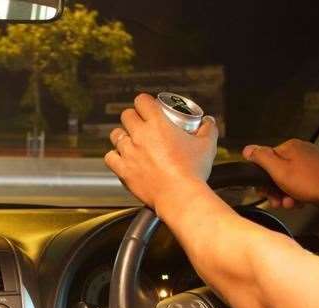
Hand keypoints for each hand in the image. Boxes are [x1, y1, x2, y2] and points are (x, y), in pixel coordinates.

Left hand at [104, 93, 218, 210]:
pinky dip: (114, 156)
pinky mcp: (123, 169)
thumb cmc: (192, 172)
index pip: (142, 101)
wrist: (179, 195)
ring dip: (122, 135)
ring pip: (115, 135)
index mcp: (157, 124)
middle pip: (126, 115)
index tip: (148, 107)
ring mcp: (129, 152)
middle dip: (133, 117)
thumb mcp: (207, 145)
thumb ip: (208, 129)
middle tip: (141, 124)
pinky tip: (121, 158)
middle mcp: (140, 135)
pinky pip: (110, 157)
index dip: (144, 102)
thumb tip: (208, 123)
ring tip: (130, 140)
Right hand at [242, 139, 318, 209]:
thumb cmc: (315, 182)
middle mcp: (301, 151)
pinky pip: (302, 185)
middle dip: (275, 189)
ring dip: (286, 195)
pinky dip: (299, 194)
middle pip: (277, 172)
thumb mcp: (279, 171)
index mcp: (289, 147)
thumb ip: (261, 158)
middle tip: (278, 199)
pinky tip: (301, 201)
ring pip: (289, 180)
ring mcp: (312, 162)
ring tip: (292, 202)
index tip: (266, 191)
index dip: (263, 179)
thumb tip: (247, 149)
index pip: (265, 161)